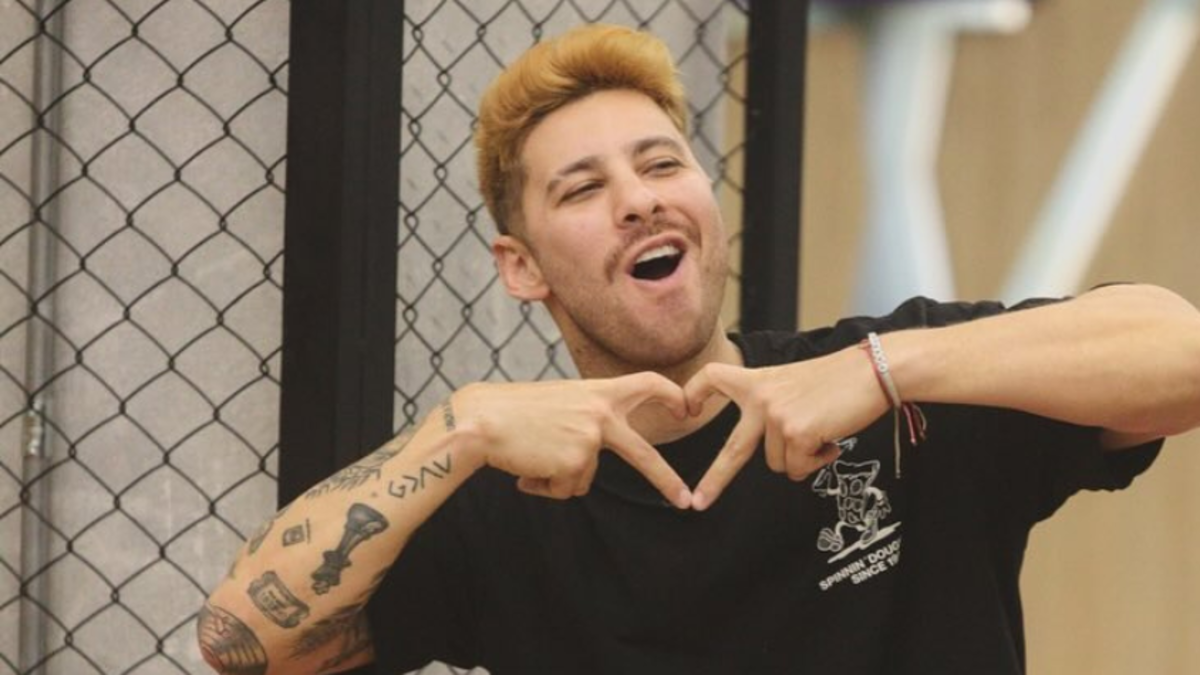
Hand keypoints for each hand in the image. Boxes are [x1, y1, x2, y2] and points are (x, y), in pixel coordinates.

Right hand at [454, 372, 692, 507]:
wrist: (483, 420)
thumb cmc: (514, 412)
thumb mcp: (560, 401)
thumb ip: (586, 418)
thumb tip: (589, 459)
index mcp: (598, 391)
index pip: (648, 383)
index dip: (671, 395)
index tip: (688, 409)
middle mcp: (601, 414)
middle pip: (643, 454)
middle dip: (666, 480)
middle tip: (685, 500)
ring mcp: (590, 440)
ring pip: (584, 478)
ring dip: (558, 477)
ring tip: (532, 455)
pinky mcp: (574, 463)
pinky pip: (565, 489)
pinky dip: (545, 485)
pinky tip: (527, 467)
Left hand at [683, 347, 890, 509]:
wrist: (874, 370)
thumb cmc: (840, 379)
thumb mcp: (793, 382)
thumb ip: (773, 406)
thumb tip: (775, 451)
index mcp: (758, 381)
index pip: (713, 377)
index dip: (695, 392)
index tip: (686, 408)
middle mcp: (761, 399)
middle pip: (732, 450)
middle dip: (714, 480)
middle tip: (697, 503)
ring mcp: (777, 417)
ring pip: (779, 464)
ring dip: (801, 457)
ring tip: (823, 430)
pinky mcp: (797, 434)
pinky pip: (799, 469)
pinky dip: (817, 462)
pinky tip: (832, 438)